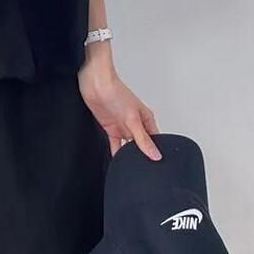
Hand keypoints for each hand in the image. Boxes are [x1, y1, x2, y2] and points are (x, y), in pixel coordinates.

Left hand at [78, 44, 161, 160]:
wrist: (94, 83)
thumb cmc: (116, 91)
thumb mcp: (133, 118)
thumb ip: (142, 138)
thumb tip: (155, 154)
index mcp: (146, 119)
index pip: (155, 140)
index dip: (157, 151)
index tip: (159, 165)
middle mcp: (135, 123)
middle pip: (141, 144)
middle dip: (142, 155)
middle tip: (144, 170)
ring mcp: (122, 125)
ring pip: (128, 145)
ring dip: (128, 154)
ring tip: (131, 168)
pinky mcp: (109, 127)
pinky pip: (114, 143)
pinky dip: (115, 152)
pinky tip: (117, 161)